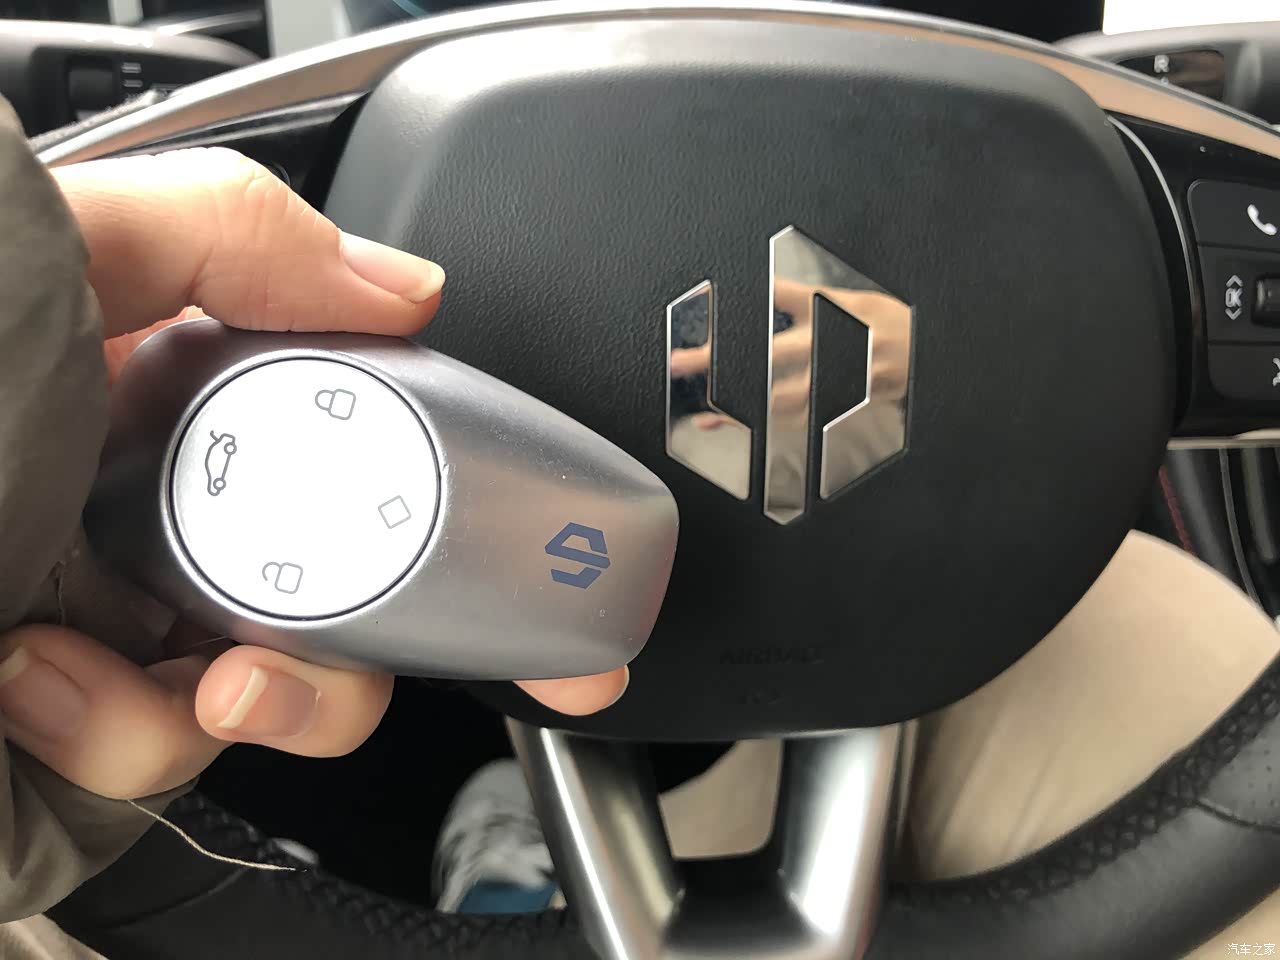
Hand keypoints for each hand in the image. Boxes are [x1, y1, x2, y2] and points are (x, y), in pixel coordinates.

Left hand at [0, 148, 626, 801]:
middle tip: (305, 643)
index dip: (465, 502)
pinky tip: (34, 678)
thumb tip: (405, 289)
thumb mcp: (49, 257)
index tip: (543, 573)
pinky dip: (121, 729)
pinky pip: (171, 750)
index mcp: (182, 391)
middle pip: (349, 591)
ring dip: (243, 692)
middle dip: (361, 642)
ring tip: (129, 663)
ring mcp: (128, 615)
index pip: (364, 445)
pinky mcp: (81, 716)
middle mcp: (169, 503)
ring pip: (282, 687)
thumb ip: (227, 234)